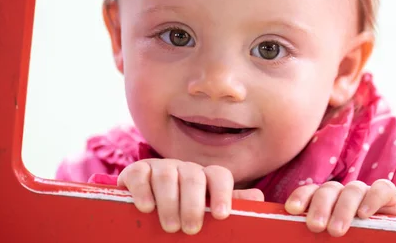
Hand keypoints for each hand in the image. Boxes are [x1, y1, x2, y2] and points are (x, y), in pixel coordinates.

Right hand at [117, 159, 263, 234]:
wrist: (147, 206)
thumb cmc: (183, 210)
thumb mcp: (206, 209)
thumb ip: (230, 203)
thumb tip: (258, 198)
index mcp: (205, 177)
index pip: (219, 175)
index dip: (222, 193)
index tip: (221, 214)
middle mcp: (185, 168)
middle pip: (193, 177)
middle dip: (193, 204)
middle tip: (191, 229)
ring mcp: (160, 167)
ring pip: (167, 175)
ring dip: (169, 202)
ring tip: (170, 227)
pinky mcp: (137, 171)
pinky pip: (140, 174)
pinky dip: (143, 191)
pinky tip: (147, 208)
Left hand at [285, 179, 395, 236]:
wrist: (383, 242)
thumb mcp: (331, 240)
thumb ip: (319, 235)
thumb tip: (296, 236)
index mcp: (327, 202)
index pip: (311, 191)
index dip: (301, 196)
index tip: (292, 209)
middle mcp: (344, 195)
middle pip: (329, 189)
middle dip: (321, 207)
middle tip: (315, 226)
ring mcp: (366, 194)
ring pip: (352, 189)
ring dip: (343, 209)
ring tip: (336, 230)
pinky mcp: (389, 197)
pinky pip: (382, 188)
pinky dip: (372, 198)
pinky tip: (364, 214)